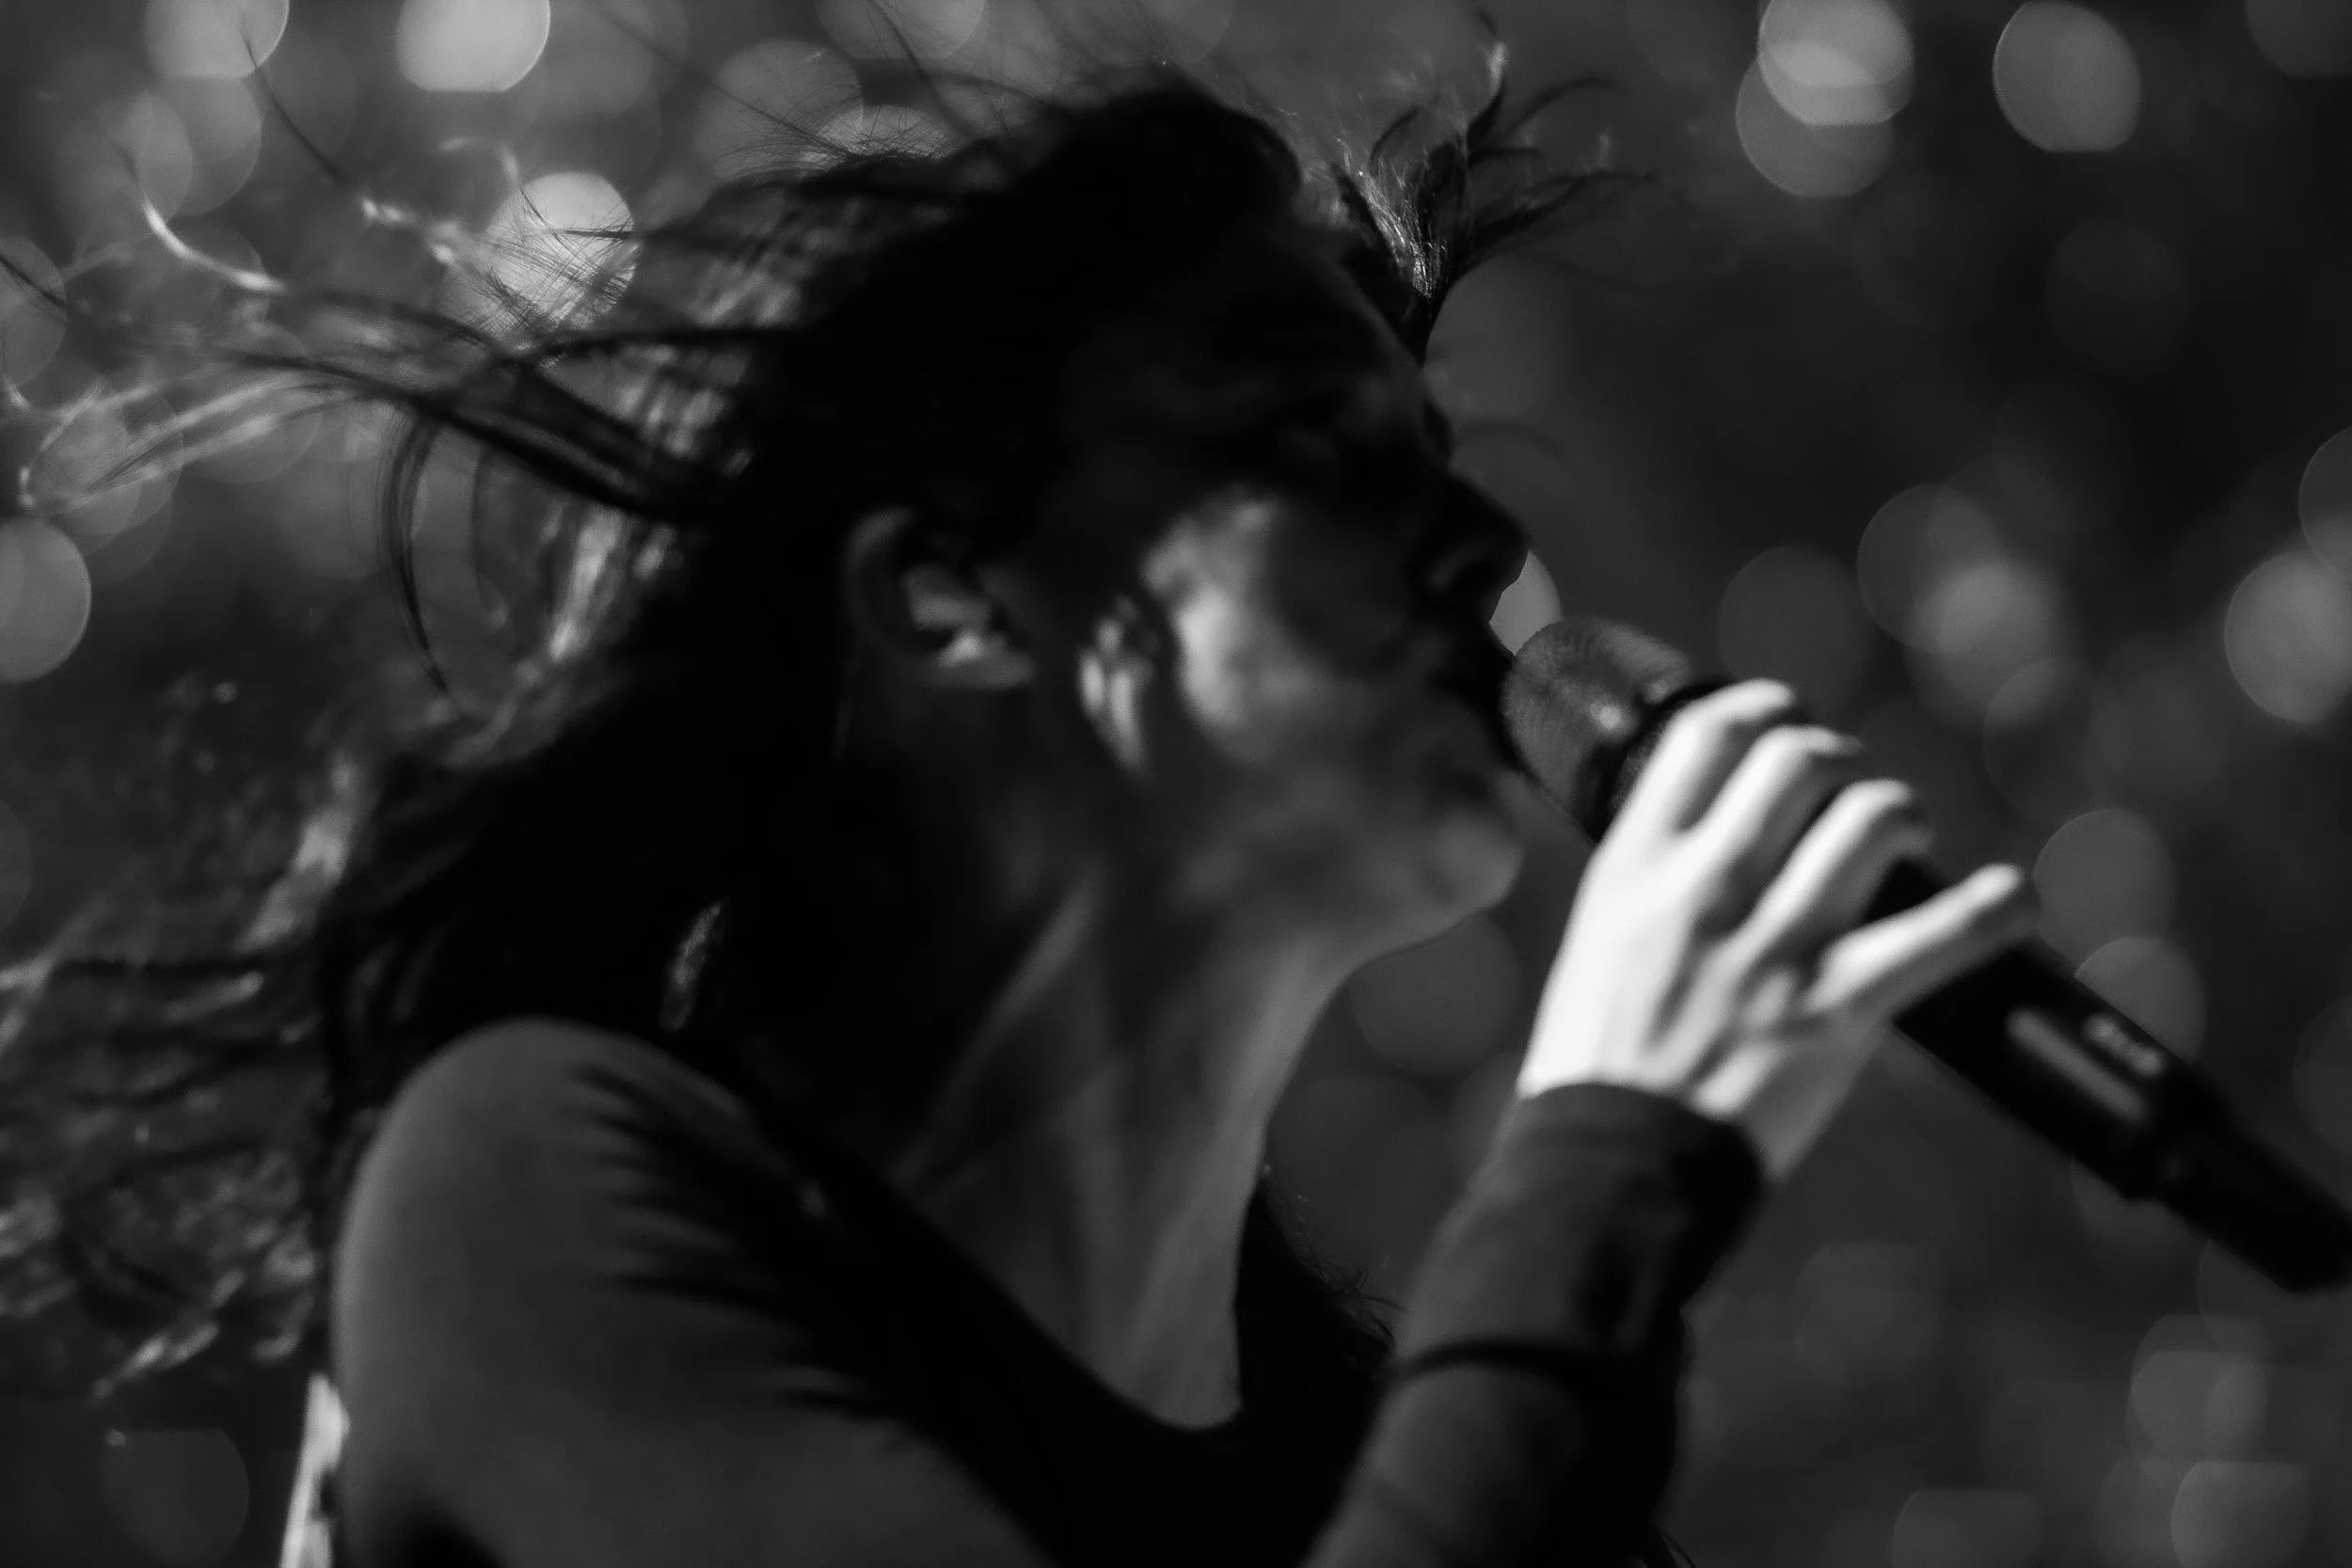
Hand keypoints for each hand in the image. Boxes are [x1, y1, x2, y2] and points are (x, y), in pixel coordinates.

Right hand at [1515, 679, 2039, 1179]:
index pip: (1709, 734)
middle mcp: (1705, 890)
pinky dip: (1993, 909)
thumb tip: (1722, 831)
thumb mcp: (1600, 940)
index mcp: (1637, 866)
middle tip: (1853, 789)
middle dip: (1841, 760)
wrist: (1614, 1166)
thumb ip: (1657, 880)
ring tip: (1909, 835)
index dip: (1765, 708)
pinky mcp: (1835, 1012)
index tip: (1788, 721)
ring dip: (1903, 813)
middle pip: (1798, 759)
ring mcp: (1773, 948)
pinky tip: (2012, 898)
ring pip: (1871, 819)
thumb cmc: (1600, 1059)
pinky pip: (1942, 936)